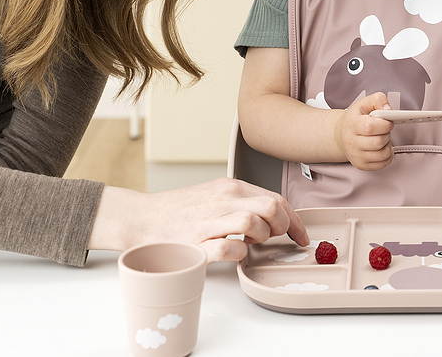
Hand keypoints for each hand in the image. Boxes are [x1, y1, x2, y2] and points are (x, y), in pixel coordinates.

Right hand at [88, 178, 309, 261]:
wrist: (141, 217)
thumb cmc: (178, 211)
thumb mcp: (214, 196)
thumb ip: (242, 202)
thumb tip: (271, 216)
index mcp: (229, 187)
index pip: (275, 198)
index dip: (294, 219)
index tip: (300, 234)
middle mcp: (222, 199)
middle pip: (271, 206)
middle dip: (282, 226)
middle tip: (273, 238)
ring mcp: (209, 220)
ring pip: (253, 221)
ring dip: (260, 236)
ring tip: (251, 243)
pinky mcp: (196, 242)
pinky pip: (229, 246)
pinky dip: (239, 252)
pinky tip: (236, 253)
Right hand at [333, 92, 393, 170]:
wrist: (342, 135)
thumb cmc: (355, 119)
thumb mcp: (364, 104)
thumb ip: (378, 100)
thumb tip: (388, 109)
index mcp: (352, 125)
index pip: (371, 127)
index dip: (384, 124)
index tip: (387, 122)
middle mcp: (352, 142)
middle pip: (379, 142)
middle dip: (387, 134)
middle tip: (384, 130)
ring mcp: (356, 156)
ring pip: (383, 154)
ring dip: (388, 145)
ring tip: (382, 138)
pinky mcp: (362, 165)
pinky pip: (383, 163)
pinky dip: (388, 155)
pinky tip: (382, 147)